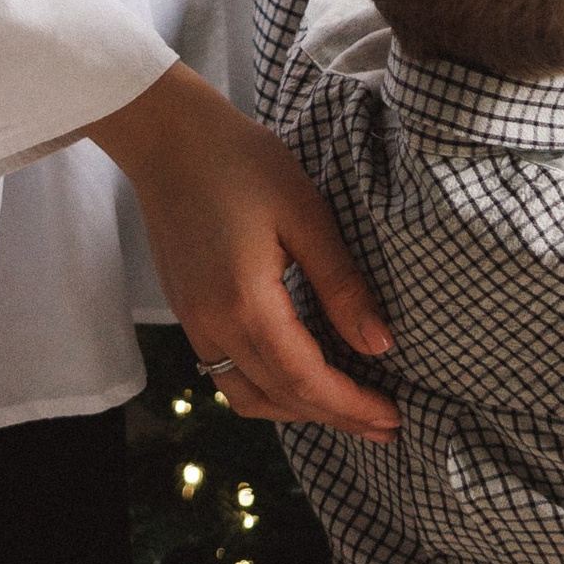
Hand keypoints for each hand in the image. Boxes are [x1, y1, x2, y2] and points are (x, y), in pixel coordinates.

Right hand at [84, 63, 398, 439]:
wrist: (169, 137)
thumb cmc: (242, 162)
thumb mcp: (306, 212)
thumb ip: (342, 283)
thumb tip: (381, 344)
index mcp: (245, 303)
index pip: (306, 380)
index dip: (351, 406)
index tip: (393, 417)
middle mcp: (213, 326)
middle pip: (279, 398)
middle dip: (335, 417)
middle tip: (386, 426)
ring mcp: (194, 323)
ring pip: (248, 397)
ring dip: (299, 411)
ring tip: (347, 408)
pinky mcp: (188, 312)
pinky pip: (228, 375)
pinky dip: (268, 390)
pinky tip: (300, 377)